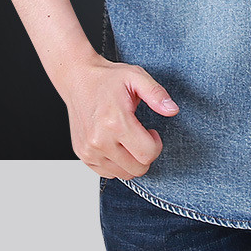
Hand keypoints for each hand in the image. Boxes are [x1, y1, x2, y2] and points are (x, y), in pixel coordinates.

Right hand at [59, 54, 179, 180]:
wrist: (78, 79)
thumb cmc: (107, 79)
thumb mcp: (136, 76)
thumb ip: (156, 94)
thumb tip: (172, 109)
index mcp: (115, 122)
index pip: (147, 154)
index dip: (157, 144)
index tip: (152, 131)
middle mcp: (99, 140)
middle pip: (137, 169)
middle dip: (146, 154)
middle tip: (141, 135)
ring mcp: (89, 150)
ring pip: (123, 174)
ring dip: (132, 160)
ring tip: (128, 138)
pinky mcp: (83, 155)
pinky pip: (108, 173)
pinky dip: (117, 163)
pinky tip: (116, 143)